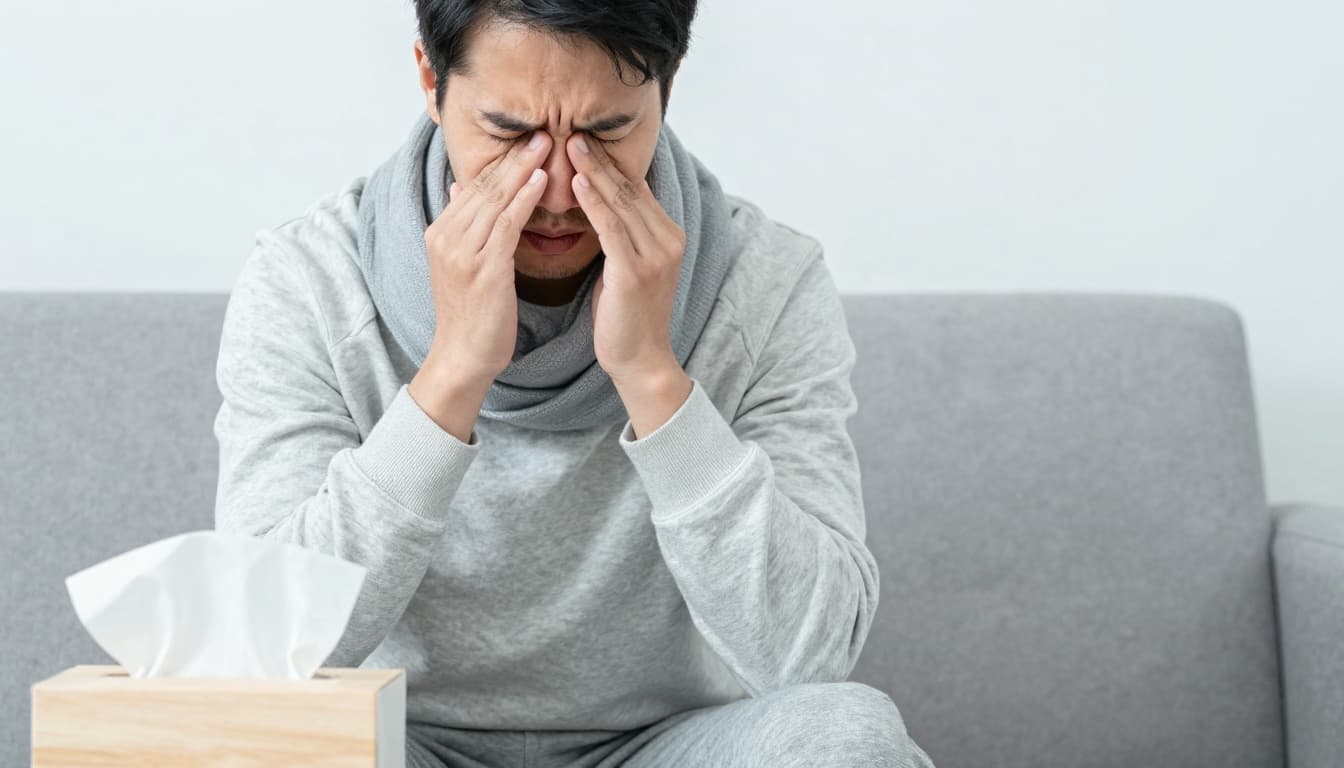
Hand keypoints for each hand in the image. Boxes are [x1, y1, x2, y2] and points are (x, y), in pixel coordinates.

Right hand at [422, 131, 551, 383]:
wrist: (463, 357)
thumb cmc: (471, 315)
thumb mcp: (462, 264)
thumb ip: (463, 225)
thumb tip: (461, 187)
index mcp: (441, 232)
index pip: (474, 186)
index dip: (502, 161)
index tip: (528, 139)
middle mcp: (446, 236)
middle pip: (484, 185)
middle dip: (514, 156)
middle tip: (542, 129)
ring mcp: (462, 252)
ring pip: (495, 199)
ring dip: (523, 169)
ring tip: (548, 144)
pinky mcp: (483, 268)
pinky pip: (506, 224)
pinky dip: (524, 199)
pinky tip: (542, 181)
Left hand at [566, 133, 686, 385]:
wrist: (640, 360)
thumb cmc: (627, 317)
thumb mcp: (628, 267)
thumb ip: (622, 235)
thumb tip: (603, 204)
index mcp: (668, 236)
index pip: (636, 189)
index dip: (610, 163)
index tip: (584, 138)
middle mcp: (667, 240)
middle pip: (630, 189)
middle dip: (601, 159)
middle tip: (574, 129)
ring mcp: (655, 256)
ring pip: (621, 204)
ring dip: (595, 172)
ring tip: (571, 145)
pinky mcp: (636, 272)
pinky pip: (612, 230)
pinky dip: (595, 204)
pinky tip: (579, 184)